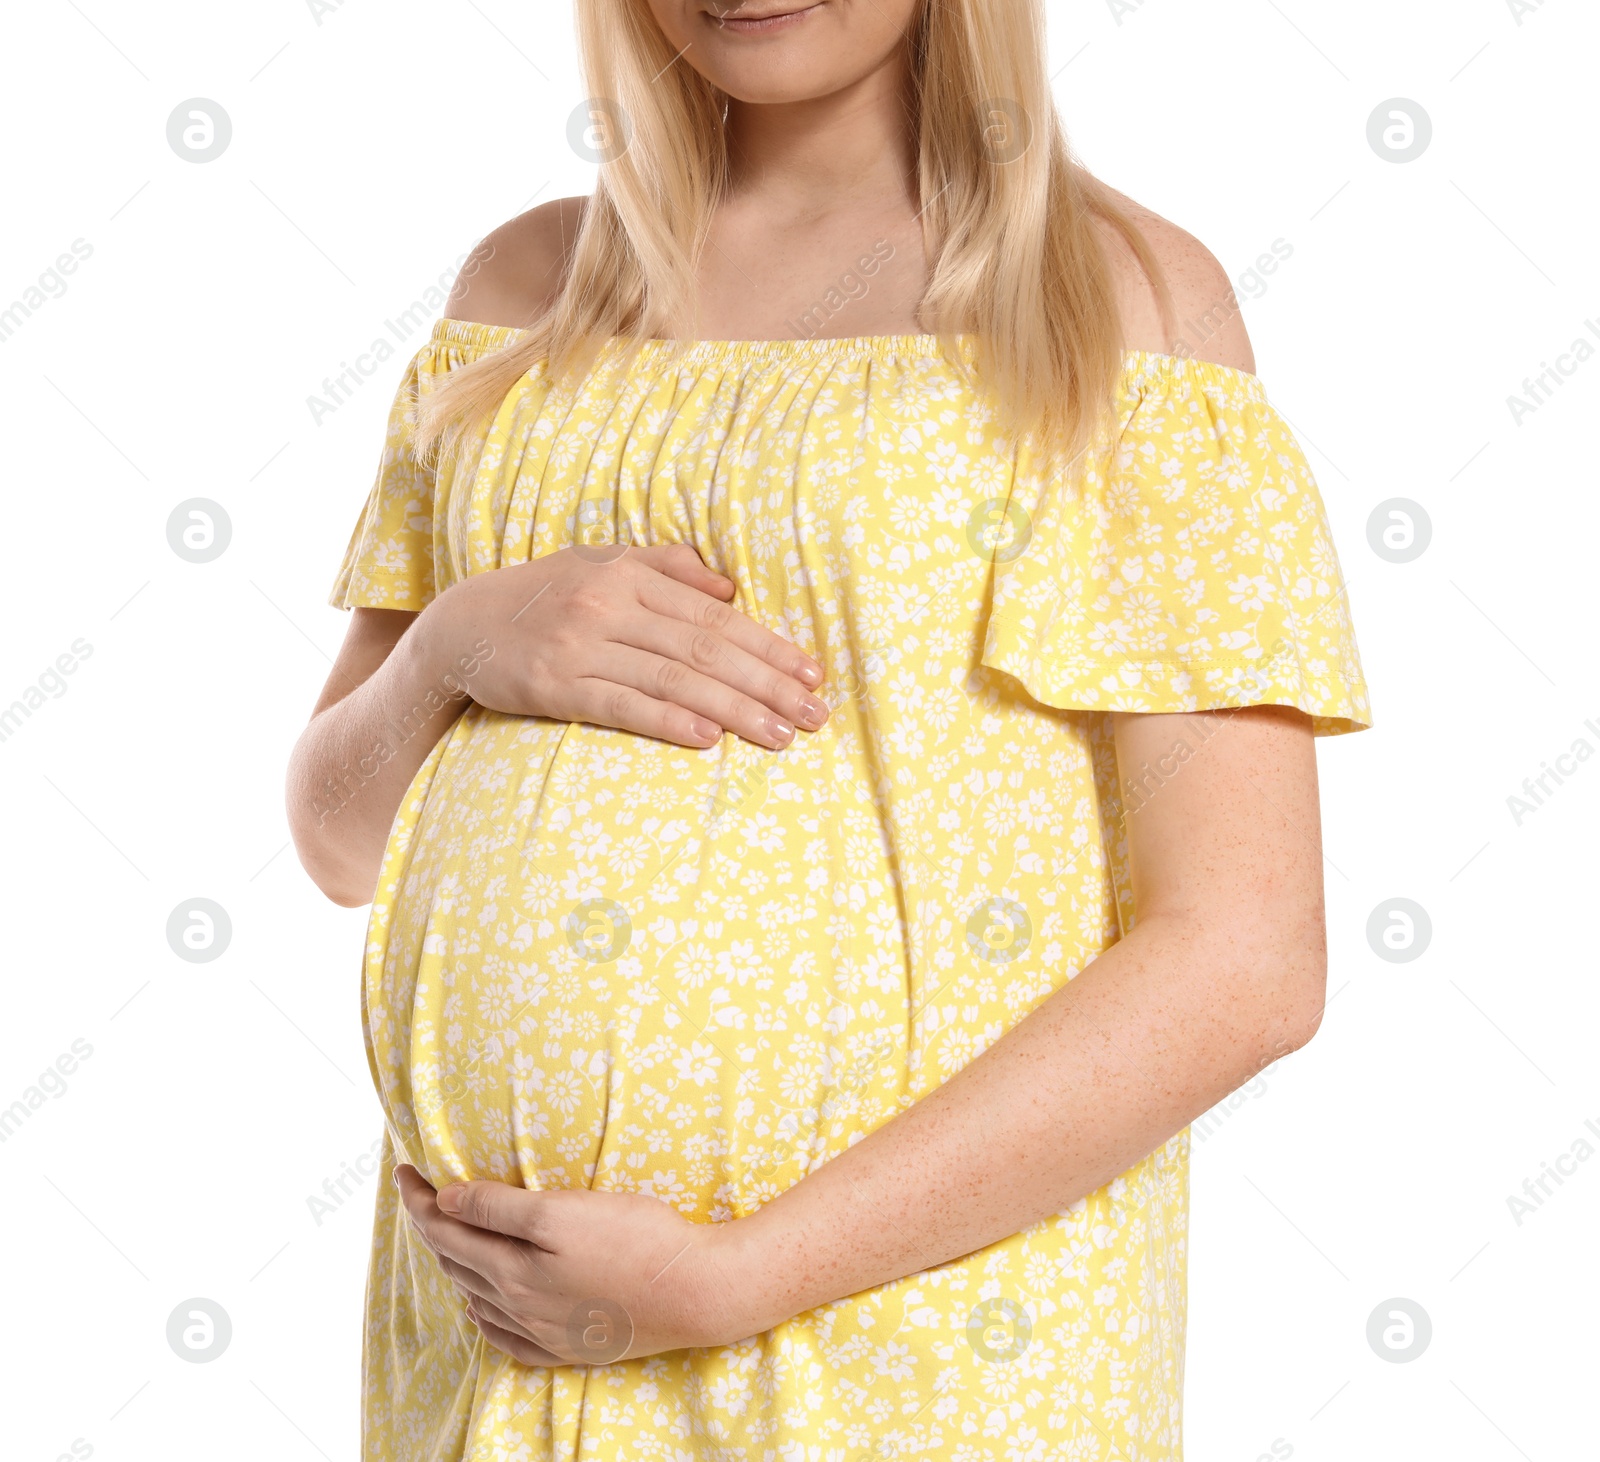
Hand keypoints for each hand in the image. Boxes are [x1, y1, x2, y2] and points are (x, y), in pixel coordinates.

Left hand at [394, 1165, 764, 1364]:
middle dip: (429, 1224)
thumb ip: (499, 1208)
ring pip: (478, 1297)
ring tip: (444, 1234)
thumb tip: (444, 1202)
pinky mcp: (572, 1345)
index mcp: (512, 1268)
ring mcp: (545, 1331)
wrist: (696, 1291)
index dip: (418, 1198)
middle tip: (416, 1192)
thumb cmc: (637, 1238)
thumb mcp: (563, 1211)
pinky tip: (482, 1304)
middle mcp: (519, 1305)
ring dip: (454, 1263)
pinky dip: (484, 1314)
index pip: (445, 1229)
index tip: (403, 1169)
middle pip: (456, 1262)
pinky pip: (507, 1337)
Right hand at [418, 542, 829, 750]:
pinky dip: (669, 720)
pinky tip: (709, 737)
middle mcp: (609, 606)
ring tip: (781, 734)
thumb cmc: (543, 595)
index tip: (811, 671)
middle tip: (815, 713)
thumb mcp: (600, 564)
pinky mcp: (555, 687)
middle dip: (768, 682)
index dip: (768, 644)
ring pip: (674, 679)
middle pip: (705, 648)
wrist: (460, 628)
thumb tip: (728, 587)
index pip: (714, 615)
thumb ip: (665, 568)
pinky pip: (623, 706)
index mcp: (629, 575)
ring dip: (734, 709)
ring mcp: (581, 647)